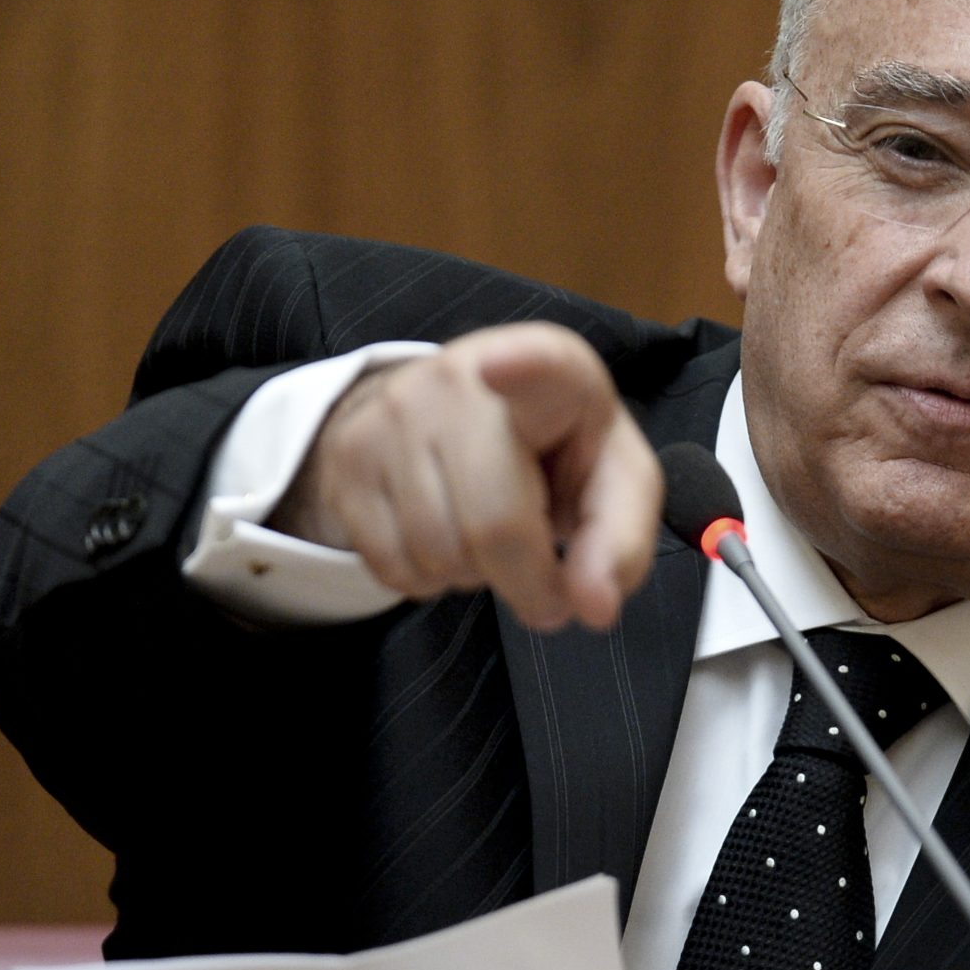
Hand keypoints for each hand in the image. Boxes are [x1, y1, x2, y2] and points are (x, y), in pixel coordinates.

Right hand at [272, 323, 662, 630]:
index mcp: (552, 372)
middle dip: (528, 582)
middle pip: (494, 524)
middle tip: (544, 584)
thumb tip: (593, 607)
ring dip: (474, 579)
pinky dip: (427, 581)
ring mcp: (395, 413)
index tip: (499, 367)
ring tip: (489, 538)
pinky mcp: (349, 454)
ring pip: (437, 554)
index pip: (536, 363)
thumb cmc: (556, 451)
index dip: (520, 366)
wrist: (462, 414)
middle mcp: (461, 379)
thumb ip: (620, 544)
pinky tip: (447, 540)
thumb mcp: (613, 485)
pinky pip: (389, 565)